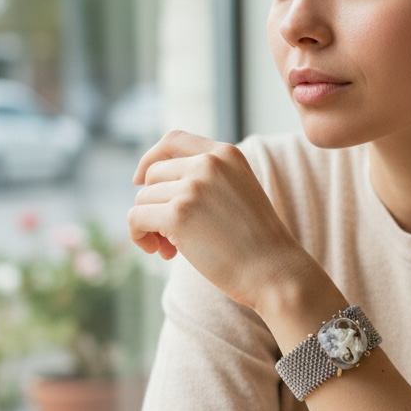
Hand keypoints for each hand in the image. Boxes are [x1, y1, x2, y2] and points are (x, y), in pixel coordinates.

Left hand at [128, 130, 312, 309]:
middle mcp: (209, 164)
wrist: (275, 270)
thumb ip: (207, 179)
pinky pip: (136, 218)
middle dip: (155, 204)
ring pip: (143, 199)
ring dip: (150, 226)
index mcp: (227, 154)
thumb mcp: (238, 192)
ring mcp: (193, 187)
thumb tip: (150, 186)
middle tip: (170, 237)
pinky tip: (160, 253)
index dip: (151, 158)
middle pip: (154, 175)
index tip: (141, 180)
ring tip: (172, 249)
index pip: (173, 140)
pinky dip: (139, 236)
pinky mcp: (178, 214)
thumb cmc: (256, 241)